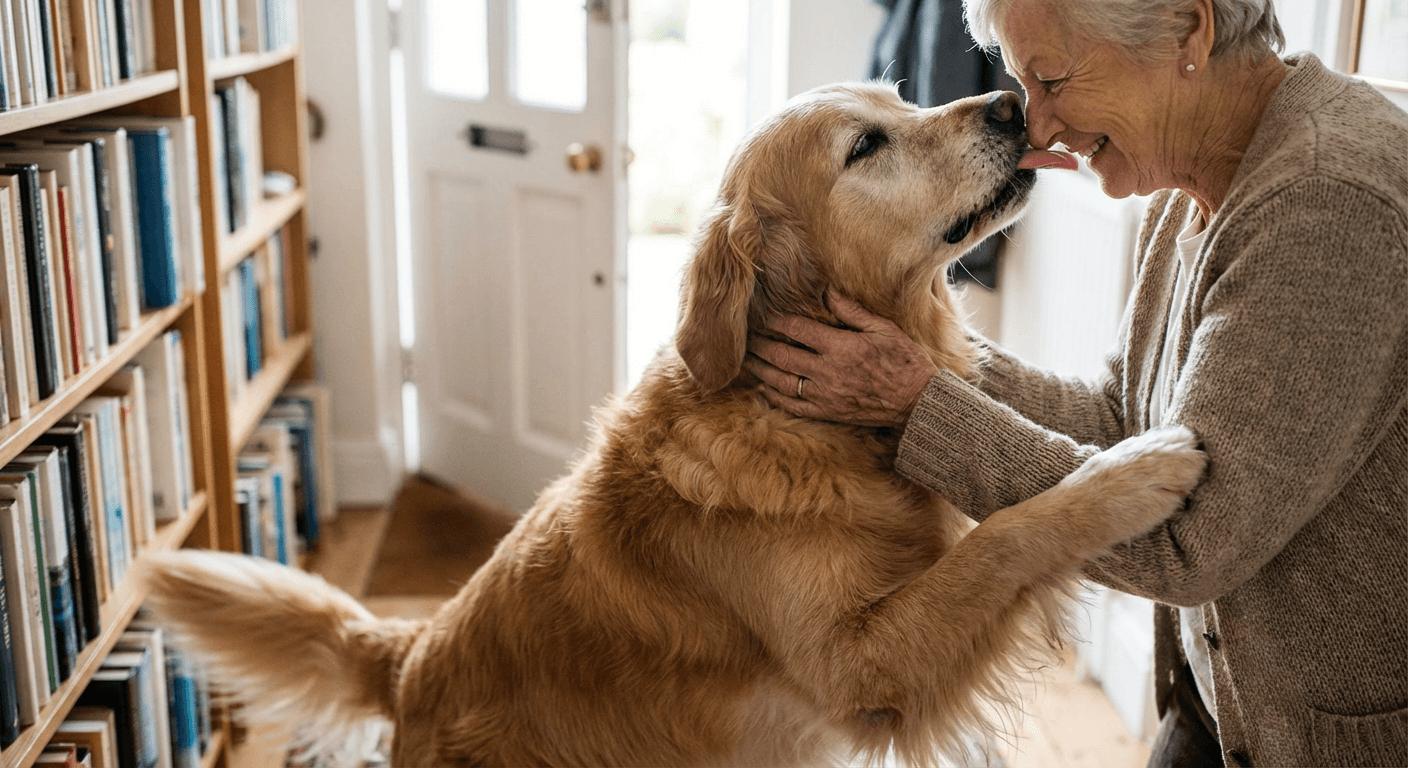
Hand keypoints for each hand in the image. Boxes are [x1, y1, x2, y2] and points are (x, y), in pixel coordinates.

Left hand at [742, 292, 937, 426]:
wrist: (916, 402)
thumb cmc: (904, 362)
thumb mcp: (883, 329)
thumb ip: (852, 311)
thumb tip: (828, 291)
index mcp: (841, 347)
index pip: (798, 331)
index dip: (778, 323)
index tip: (765, 316)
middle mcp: (828, 372)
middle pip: (782, 356)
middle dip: (761, 346)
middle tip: (746, 338)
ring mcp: (825, 395)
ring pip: (781, 382)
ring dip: (761, 371)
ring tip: (747, 361)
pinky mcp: (827, 413)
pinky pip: (793, 406)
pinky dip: (775, 397)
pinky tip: (764, 388)